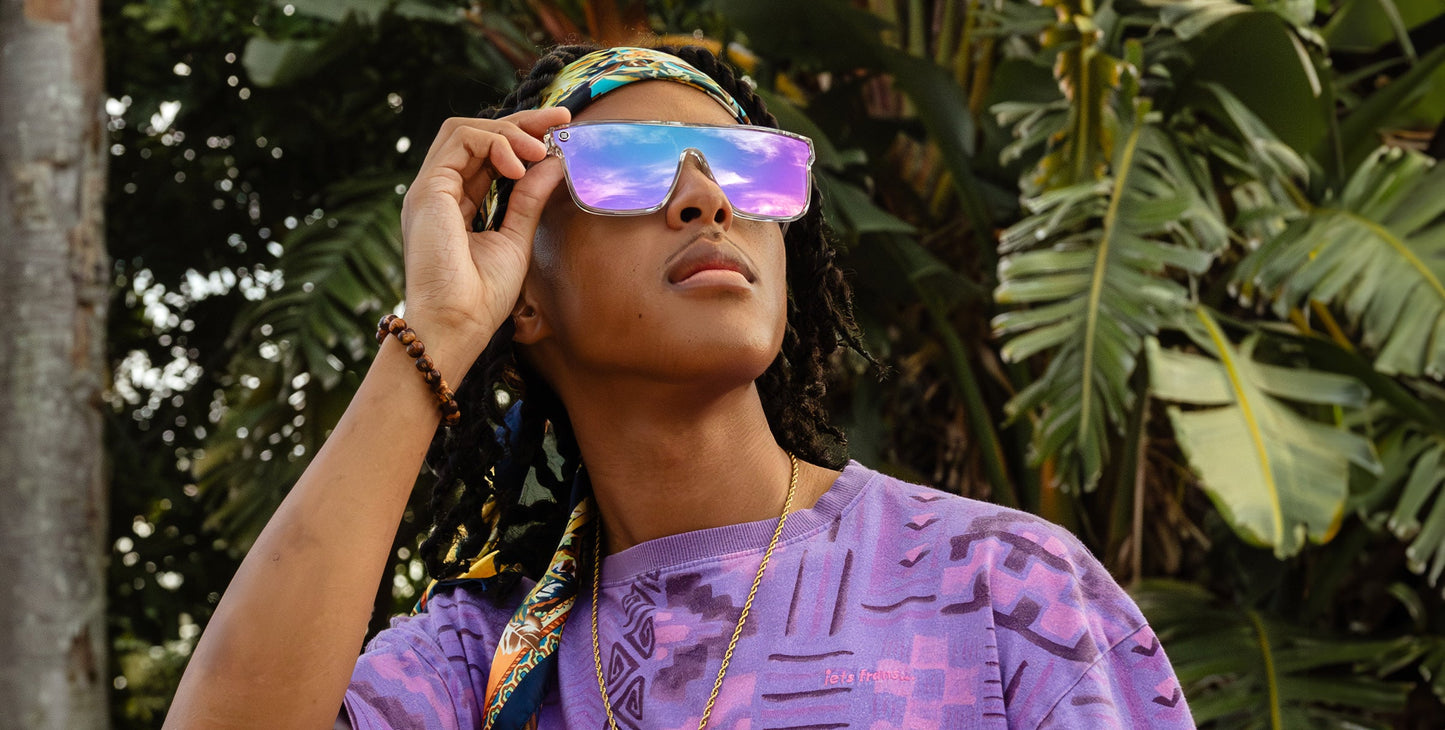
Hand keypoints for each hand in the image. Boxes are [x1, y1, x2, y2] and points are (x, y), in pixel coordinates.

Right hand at [398, 106, 569, 378]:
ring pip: (464, 130)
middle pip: (475, 134)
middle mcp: (439, 192)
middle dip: (520, 122)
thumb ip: (530, 199)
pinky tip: (519, 165)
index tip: (561, 129)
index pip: (487, 154)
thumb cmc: (482, 297)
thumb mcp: (516, 238)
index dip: (522, 136)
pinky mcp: (427, 190)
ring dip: (509, 132)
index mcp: (456, 204)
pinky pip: (460, 142)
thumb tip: (553, 162)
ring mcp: (429, 189)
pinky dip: (495, 143)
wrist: (457, 325)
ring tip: (539, 151)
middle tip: (560, 121)